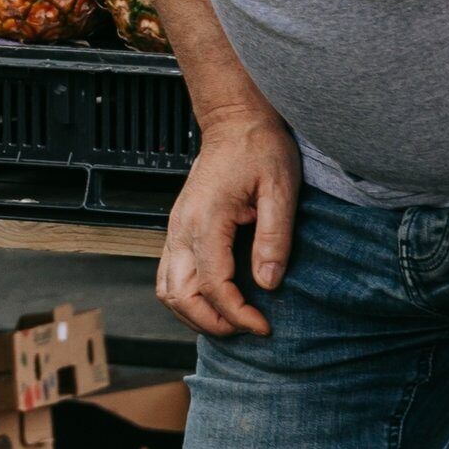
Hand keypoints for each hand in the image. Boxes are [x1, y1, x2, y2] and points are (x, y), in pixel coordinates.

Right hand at [158, 111, 298, 337]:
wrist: (234, 120)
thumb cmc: (259, 147)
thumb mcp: (281, 189)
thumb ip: (274, 238)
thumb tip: (267, 283)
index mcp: (206, 220)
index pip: (213, 285)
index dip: (237, 314)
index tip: (263, 326)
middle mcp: (182, 227)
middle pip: (179, 296)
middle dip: (212, 323)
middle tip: (247, 328)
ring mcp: (176, 228)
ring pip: (167, 289)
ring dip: (194, 313)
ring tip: (230, 320)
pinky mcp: (178, 228)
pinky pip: (169, 274)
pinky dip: (187, 296)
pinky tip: (215, 299)